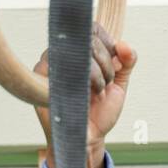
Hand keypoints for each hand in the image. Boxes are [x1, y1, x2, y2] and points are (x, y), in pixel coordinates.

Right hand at [34, 23, 137, 167]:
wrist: (87, 138)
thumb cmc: (97, 113)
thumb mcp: (118, 85)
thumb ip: (126, 62)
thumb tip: (125, 45)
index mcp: (77, 52)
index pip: (91, 29)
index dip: (108, 44)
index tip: (115, 64)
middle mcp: (60, 55)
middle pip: (87, 39)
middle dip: (106, 62)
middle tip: (106, 84)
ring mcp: (48, 65)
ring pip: (77, 51)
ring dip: (96, 72)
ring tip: (98, 91)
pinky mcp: (40, 80)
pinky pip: (63, 67)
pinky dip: (84, 79)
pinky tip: (88, 94)